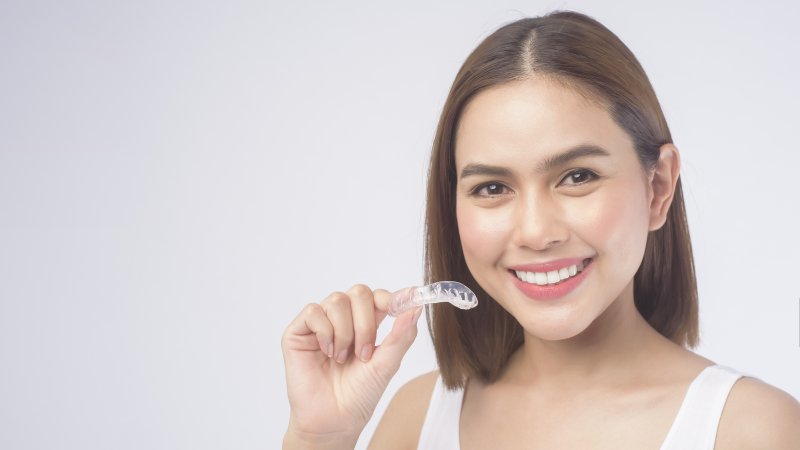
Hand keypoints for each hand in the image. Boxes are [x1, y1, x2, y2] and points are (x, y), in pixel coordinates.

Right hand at [281, 284, 421, 447]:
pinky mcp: (298, 331)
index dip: (390, 298)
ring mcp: (321, 323)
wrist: (334, 419)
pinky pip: (313, 311)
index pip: (378, 296)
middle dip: (365, 323)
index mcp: (366, 323)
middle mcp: (343, 318)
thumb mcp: (387, 364)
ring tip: (342, 359)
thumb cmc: (359, 394)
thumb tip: (416, 307)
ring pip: (337, 300)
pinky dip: (325, 332)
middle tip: (363, 354)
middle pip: (358, 292)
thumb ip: (401, 335)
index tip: (401, 306)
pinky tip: (326, 353)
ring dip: (345, 332)